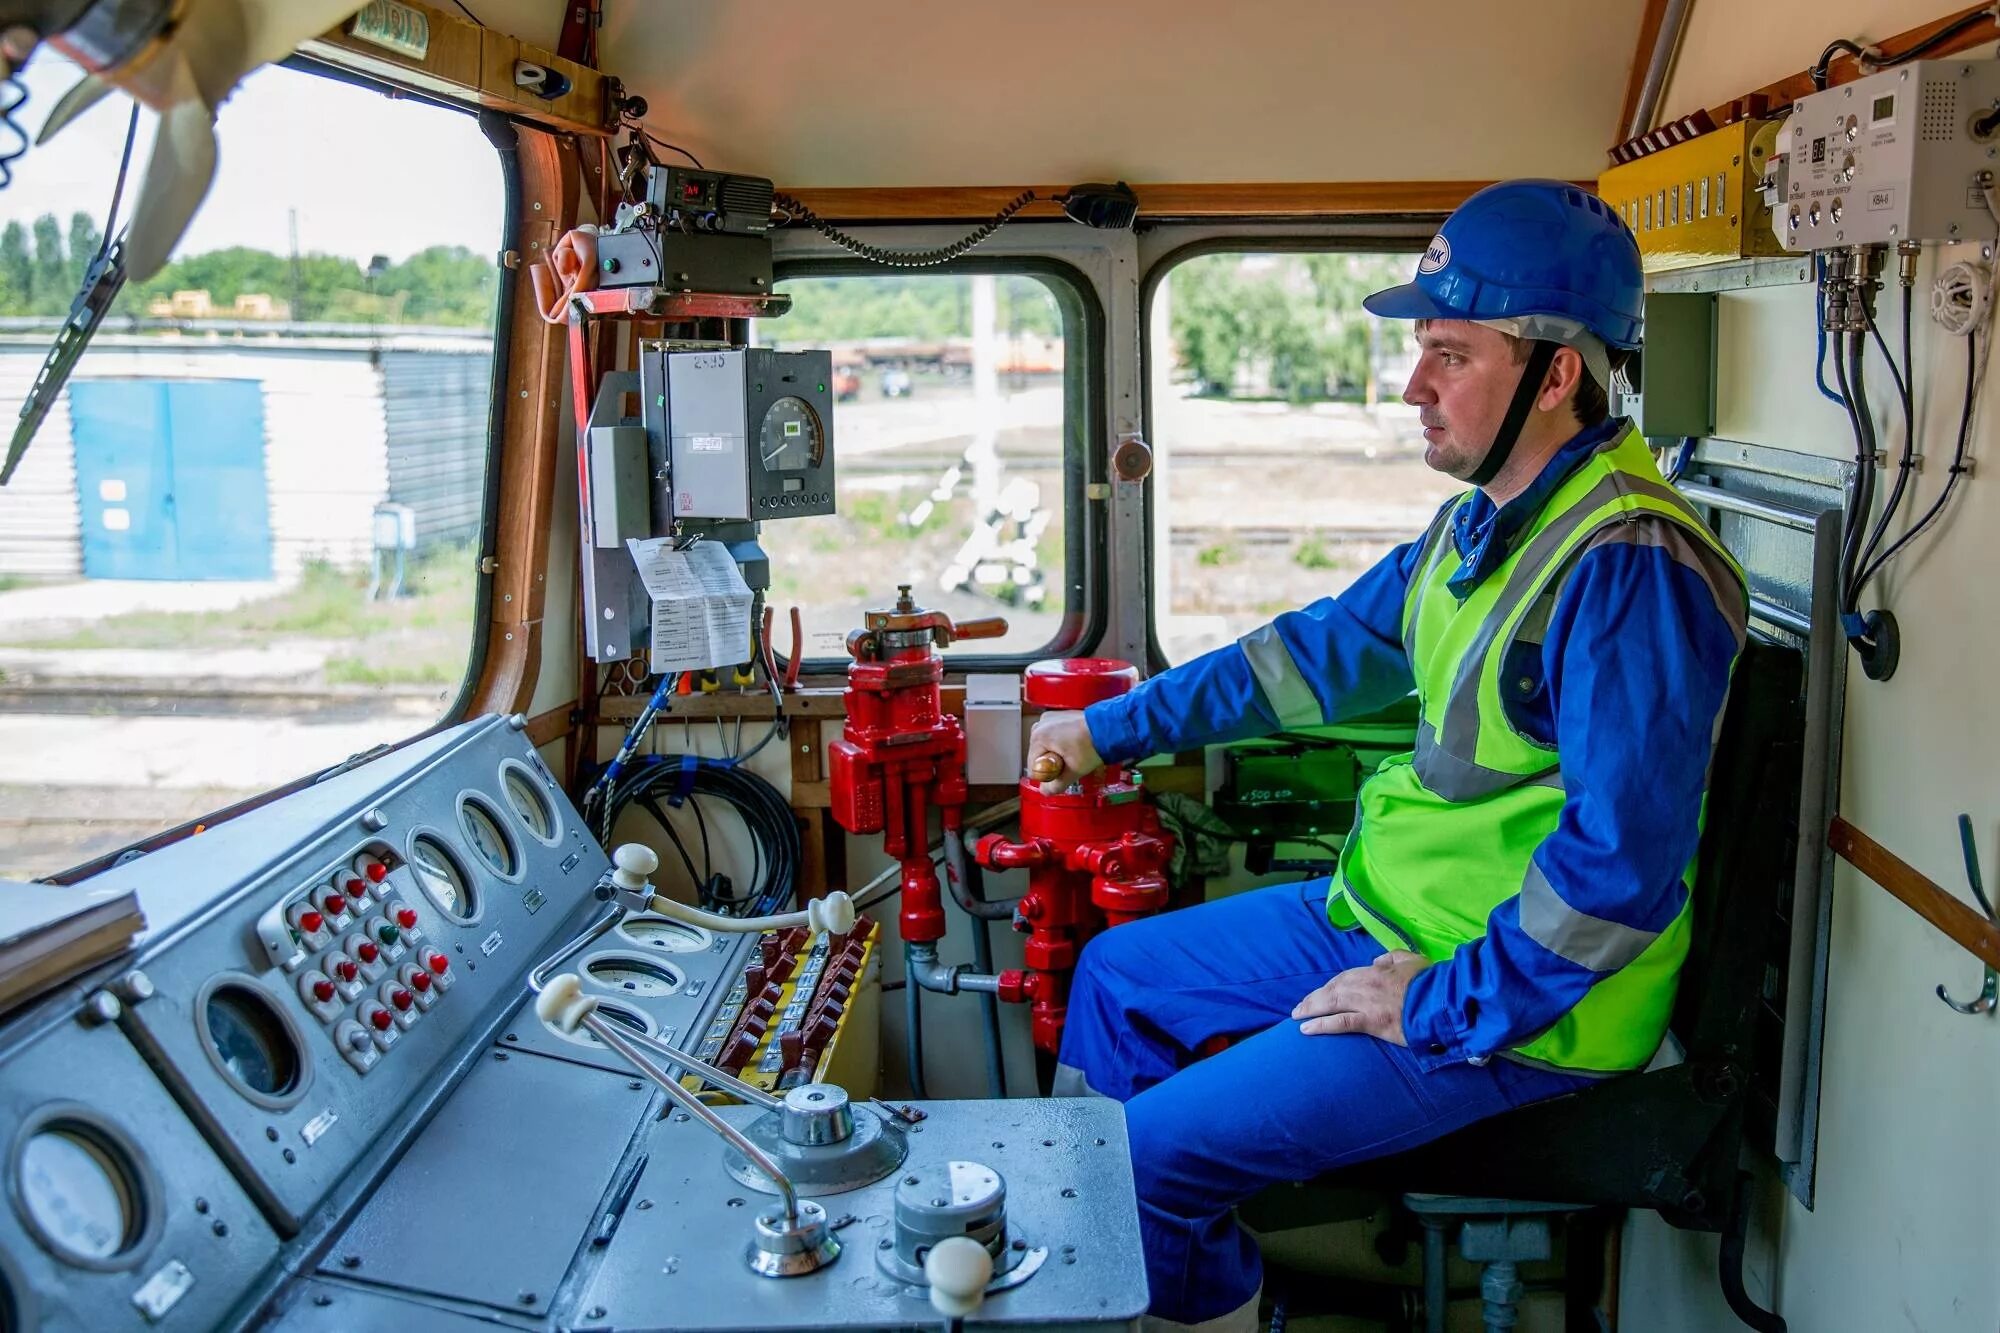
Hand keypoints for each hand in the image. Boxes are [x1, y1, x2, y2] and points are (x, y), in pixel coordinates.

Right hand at [1026, 710, 1102, 795]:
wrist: (1110, 726)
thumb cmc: (1093, 743)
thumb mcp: (1074, 770)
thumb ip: (1056, 784)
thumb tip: (1046, 791)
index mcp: (1039, 737)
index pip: (1033, 767)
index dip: (1048, 774)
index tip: (1064, 770)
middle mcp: (1040, 725)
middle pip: (1039, 756)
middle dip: (1053, 763)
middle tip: (1071, 762)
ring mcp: (1050, 719)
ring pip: (1047, 747)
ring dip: (1058, 754)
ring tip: (1075, 753)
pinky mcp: (1058, 718)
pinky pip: (1054, 737)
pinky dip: (1062, 744)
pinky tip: (1075, 745)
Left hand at [1290, 950, 1430, 1044]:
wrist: (1444, 1001)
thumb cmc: (1432, 981)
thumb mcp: (1413, 960)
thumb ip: (1393, 957)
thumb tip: (1376, 961)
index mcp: (1377, 970)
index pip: (1347, 977)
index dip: (1332, 985)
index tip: (1323, 991)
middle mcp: (1366, 985)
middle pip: (1333, 989)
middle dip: (1314, 997)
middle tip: (1301, 1006)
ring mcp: (1367, 1004)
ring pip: (1331, 1004)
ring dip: (1310, 1008)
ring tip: (1297, 1015)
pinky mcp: (1371, 1022)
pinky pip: (1340, 1023)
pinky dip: (1321, 1024)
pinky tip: (1305, 1029)